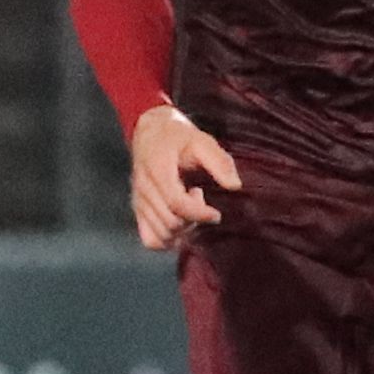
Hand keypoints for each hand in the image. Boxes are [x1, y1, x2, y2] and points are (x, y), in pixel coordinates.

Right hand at [128, 104, 239, 251]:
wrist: (150, 132)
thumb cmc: (179, 138)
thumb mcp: (202, 141)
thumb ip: (220, 162)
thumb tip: (236, 186)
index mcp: (158, 169)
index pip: (177, 203)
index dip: (200, 213)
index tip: (216, 214)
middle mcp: (144, 188)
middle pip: (171, 222)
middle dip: (193, 219)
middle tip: (200, 198)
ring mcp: (139, 202)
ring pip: (162, 235)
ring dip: (182, 230)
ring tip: (189, 207)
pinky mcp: (138, 211)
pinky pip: (150, 240)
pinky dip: (168, 240)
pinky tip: (180, 222)